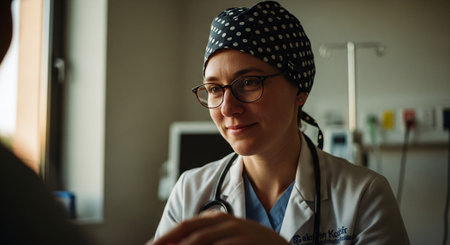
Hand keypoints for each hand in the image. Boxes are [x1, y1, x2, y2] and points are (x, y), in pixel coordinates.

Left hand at [151, 212, 288, 244]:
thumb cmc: (250, 243)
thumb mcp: (227, 234)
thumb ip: (205, 236)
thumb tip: (178, 242)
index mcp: (217, 218)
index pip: (186, 226)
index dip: (167, 236)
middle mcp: (225, 222)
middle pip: (191, 234)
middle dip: (171, 243)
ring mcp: (237, 232)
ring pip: (202, 241)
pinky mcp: (247, 242)